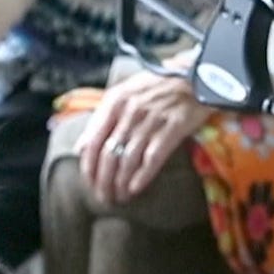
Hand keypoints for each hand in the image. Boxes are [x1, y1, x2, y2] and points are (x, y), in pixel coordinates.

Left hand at [76, 71, 211, 205]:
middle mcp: (130, 111)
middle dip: (103, 181)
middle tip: (104, 198)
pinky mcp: (174, 127)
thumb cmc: (155, 86)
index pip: (94, 140)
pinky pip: (153, 157)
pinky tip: (135, 189)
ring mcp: (152, 119)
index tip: (89, 183)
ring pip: (129, 159)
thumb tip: (80, 148)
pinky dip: (142, 176)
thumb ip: (101, 119)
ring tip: (119, 198)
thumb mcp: (123, 94)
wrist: (193, 75)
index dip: (89, 166)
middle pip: (109, 154)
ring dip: (121, 183)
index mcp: (115, 101)